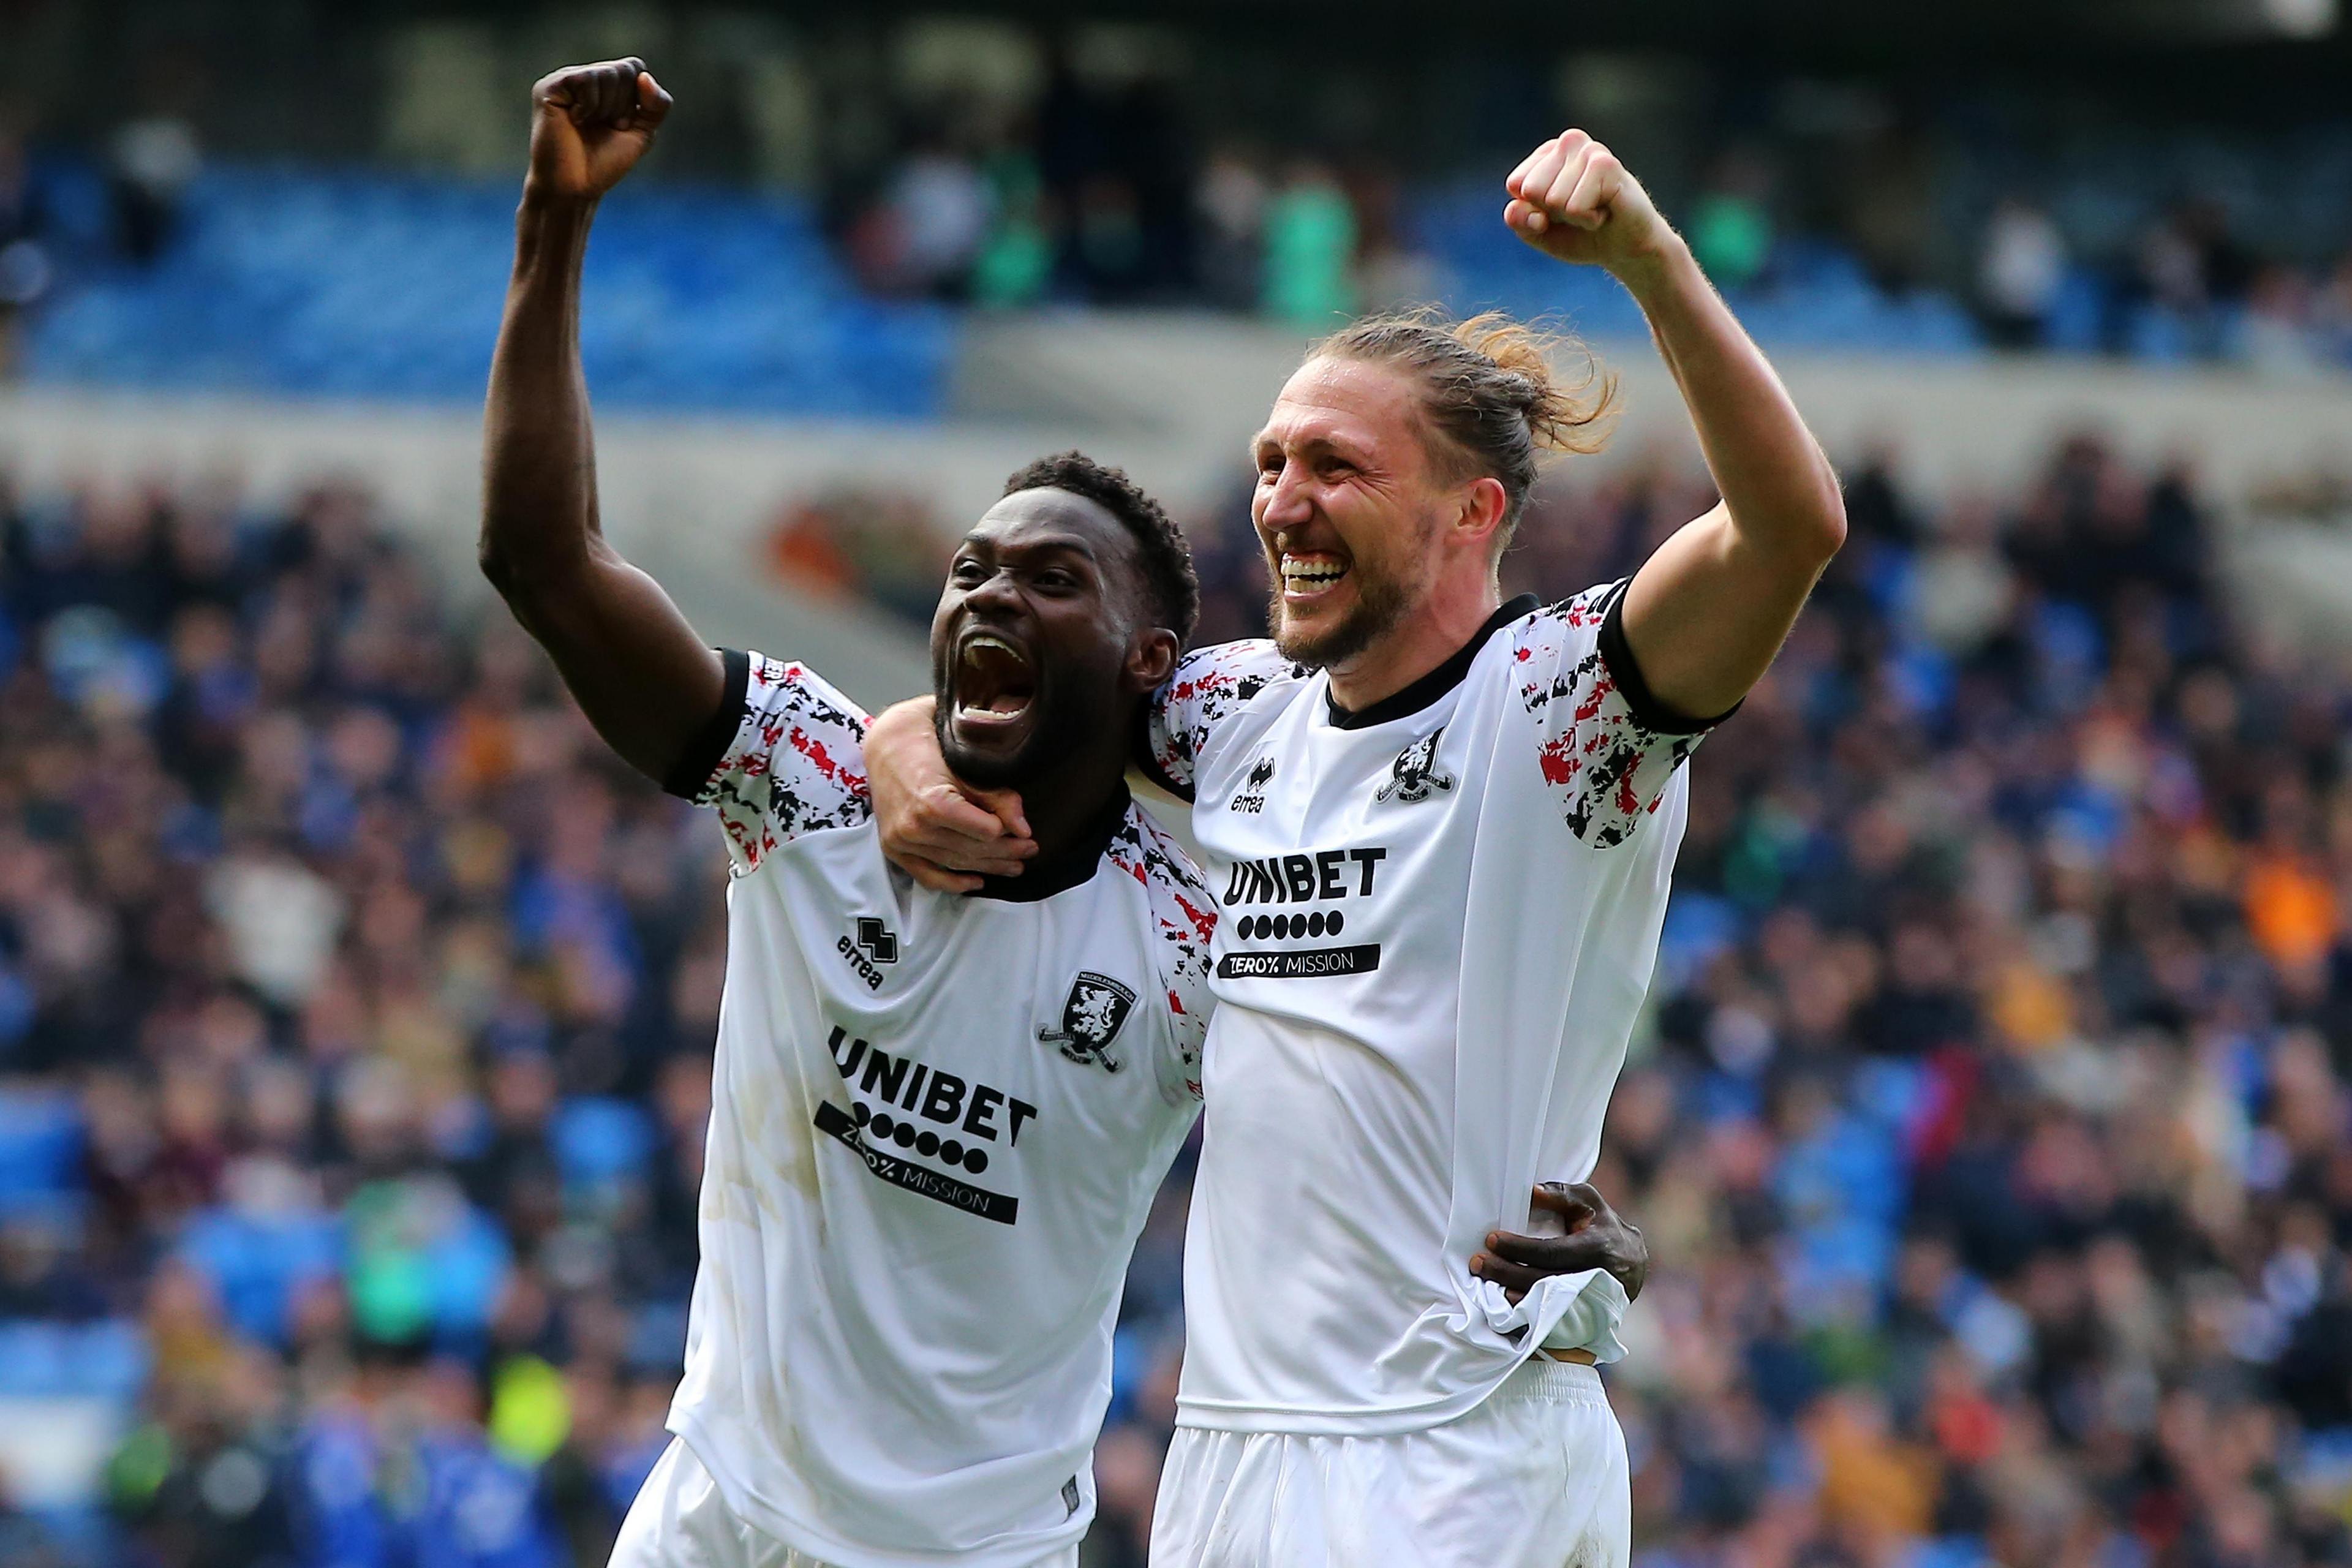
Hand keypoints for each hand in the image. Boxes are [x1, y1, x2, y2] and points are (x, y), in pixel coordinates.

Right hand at [528, 58, 672, 202]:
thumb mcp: (642, 132)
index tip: (620, 125)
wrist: (576, 187)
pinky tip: (574, 121)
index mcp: (604, 85)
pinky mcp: (549, 87)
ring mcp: (565, 80)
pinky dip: (589, 106)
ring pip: (605, 73)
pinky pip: (585, 80)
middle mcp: (584, 77)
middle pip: (623, 69)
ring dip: (606, 108)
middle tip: (604, 127)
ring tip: (588, 125)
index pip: (634, 67)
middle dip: (622, 105)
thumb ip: (657, 105)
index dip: (636, 99)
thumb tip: (645, 77)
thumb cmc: (604, 163)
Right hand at [866, 697, 1036, 893]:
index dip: (1006, 830)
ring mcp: (901, 841)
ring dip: (987, 868)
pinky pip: (926, 876)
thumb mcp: (968, 769)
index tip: (1022, 830)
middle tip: (1029, 851)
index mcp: (933, 804)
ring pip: (954, 864)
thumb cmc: (929, 751)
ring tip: (1013, 866)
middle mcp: (913, 827)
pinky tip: (976, 882)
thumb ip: (998, 799)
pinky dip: (952, 883)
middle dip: (1006, 853)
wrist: (889, 747)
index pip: (985, 831)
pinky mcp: (893, 849)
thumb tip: (1024, 829)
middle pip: (972, 850)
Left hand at [1470, 1181, 1647, 1303]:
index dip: (1519, 1247)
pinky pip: (1551, 1321)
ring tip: (1485, 1284)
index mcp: (1597, 1247)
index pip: (1551, 1251)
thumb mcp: (1589, 1203)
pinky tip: (1505, 1305)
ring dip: (1512, 1297)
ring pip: (1546, 1306)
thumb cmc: (1604, 1226)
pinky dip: (1527, 1315)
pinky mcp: (1586, 1319)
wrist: (1633, 1263)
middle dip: (1506, 1273)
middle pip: (1543, 1281)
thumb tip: (1530, 1191)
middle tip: (1477, 1264)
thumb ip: (1561, 1195)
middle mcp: (1596, 1279)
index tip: (1491, 1240)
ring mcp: (1592, 1304)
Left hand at [1502, 130, 1678, 280]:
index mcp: (1547, 153)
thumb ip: (1519, 221)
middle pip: (1532, 190)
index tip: (1558, 211)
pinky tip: (1606, 210)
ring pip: (1554, 199)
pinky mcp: (1606, 164)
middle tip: (1579, 210)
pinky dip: (1588, 219)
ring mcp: (1589, 150)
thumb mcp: (1539, 234)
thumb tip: (1516, 206)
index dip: (1534, 210)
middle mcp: (1568, 142)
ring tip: (1595, 209)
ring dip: (1574, 216)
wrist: (1626, 248)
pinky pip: (1575, 207)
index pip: (1516, 184)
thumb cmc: (1582, 235)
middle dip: (1553, 212)